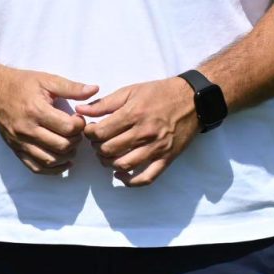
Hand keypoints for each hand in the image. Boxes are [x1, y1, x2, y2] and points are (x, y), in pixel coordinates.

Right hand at [0, 63, 97, 173]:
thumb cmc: (21, 84)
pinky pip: (37, 168)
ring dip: (67, 156)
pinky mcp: (16, 150)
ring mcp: (20, 142)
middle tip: (75, 131)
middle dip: (76, 141)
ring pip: (51, 160)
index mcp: (36, 110)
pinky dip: (53, 169)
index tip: (78, 118)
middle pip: (62, 146)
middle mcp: (27, 129)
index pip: (68, 128)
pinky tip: (62, 161)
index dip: (80, 125)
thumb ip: (71, 87)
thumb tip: (95, 89)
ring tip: (69, 143)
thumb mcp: (46, 80)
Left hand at [79, 78, 200, 185]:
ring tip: (107, 156)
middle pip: (109, 150)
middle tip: (97, 143)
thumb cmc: (159, 93)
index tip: (90, 131)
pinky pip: (147, 178)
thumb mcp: (130, 91)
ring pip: (124, 165)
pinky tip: (121, 175)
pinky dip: (131, 182)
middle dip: (97, 148)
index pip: (101, 132)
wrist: (193, 100)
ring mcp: (157, 148)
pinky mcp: (167, 158)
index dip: (89, 134)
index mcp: (134, 114)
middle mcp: (145, 133)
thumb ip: (104, 103)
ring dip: (109, 164)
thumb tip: (80, 110)